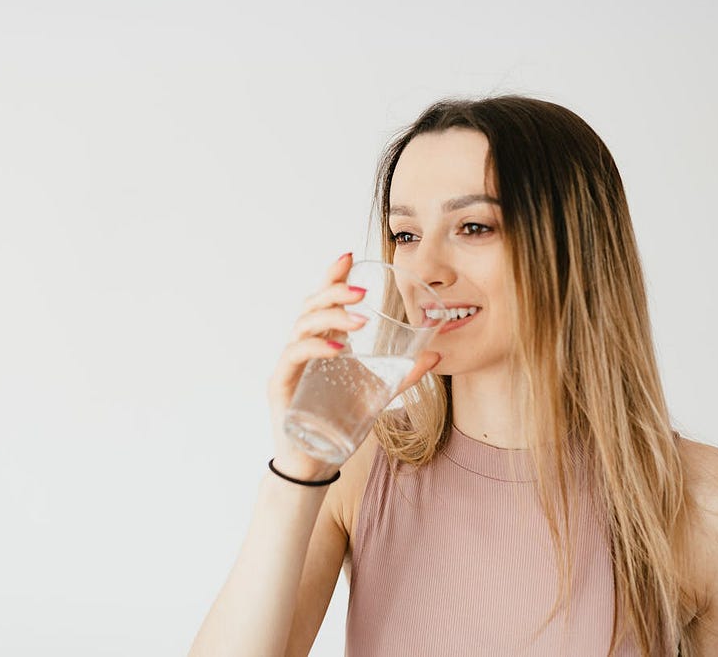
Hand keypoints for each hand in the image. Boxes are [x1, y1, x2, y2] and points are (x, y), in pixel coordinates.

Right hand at [265, 253, 440, 480]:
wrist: (315, 463)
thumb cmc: (339, 425)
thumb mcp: (377, 395)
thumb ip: (403, 375)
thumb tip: (436, 355)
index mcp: (323, 343)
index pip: (324, 300)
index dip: (333, 275)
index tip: (350, 255)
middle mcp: (303, 347)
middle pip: (312, 305)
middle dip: (335, 290)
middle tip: (363, 290)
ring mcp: (290, 364)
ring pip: (303, 324)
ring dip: (331, 316)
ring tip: (360, 319)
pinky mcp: (282, 383)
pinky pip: (295, 355)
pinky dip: (316, 346)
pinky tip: (338, 348)